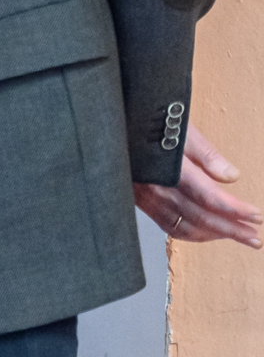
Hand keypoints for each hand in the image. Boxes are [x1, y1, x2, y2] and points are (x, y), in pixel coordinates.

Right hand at [135, 126, 263, 247]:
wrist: (108, 124)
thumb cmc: (142, 119)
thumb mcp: (178, 127)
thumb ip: (205, 154)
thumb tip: (231, 176)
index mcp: (167, 168)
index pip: (208, 197)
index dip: (235, 210)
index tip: (255, 216)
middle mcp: (155, 187)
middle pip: (200, 217)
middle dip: (231, 229)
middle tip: (254, 237)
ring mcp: (145, 196)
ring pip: (184, 226)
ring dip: (214, 235)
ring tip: (237, 236)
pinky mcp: (139, 200)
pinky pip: (167, 225)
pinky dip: (190, 233)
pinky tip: (206, 232)